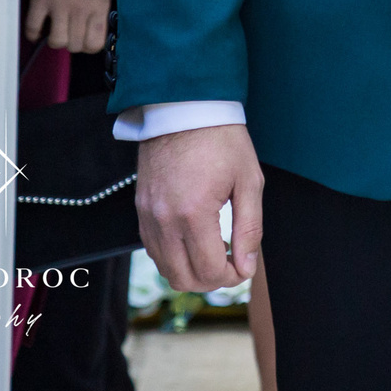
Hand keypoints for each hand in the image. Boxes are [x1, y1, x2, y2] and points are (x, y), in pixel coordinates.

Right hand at [23, 0, 111, 54]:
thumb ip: (101, 8)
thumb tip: (97, 29)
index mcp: (99, 5)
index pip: (95, 44)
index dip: (89, 45)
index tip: (85, 40)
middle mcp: (80, 8)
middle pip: (75, 45)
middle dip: (72, 43)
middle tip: (70, 34)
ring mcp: (60, 4)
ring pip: (57, 41)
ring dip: (56, 39)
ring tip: (56, 30)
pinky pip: (33, 27)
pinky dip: (33, 33)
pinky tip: (38, 30)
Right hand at [136, 123, 263, 292]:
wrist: (185, 110)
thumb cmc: (222, 141)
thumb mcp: (249, 181)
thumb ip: (250, 229)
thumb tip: (246, 267)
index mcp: (194, 213)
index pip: (209, 270)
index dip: (232, 277)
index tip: (245, 267)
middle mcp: (164, 220)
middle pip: (183, 278)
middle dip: (212, 280)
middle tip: (232, 264)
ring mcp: (147, 216)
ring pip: (165, 269)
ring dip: (191, 272)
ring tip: (216, 253)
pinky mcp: (140, 210)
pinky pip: (153, 250)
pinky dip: (174, 257)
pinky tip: (195, 242)